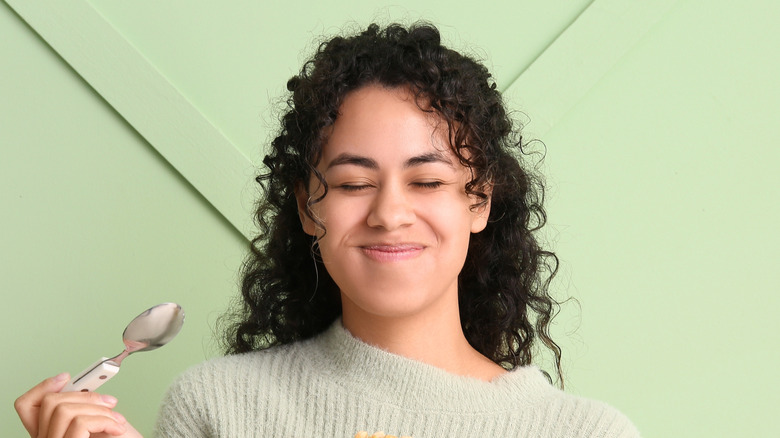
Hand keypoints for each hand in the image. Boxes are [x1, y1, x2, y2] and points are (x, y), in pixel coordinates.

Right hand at [14, 373, 141, 437]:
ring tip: (116, 420)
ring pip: (64, 410)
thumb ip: (80, 405)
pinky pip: (80, 424)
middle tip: (109, 403)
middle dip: (86, 395)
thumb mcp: (94, 418)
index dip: (43, 387)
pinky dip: (105, 421)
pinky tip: (117, 429)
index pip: (26, 406)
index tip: (66, 377)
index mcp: (49, 431)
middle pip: (49, 402)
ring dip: (100, 410)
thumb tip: (78, 384)